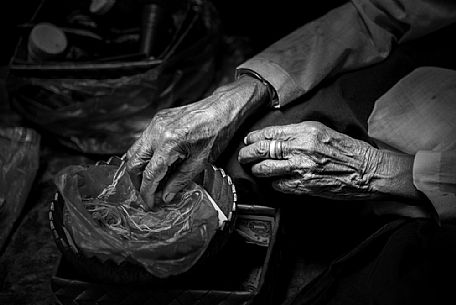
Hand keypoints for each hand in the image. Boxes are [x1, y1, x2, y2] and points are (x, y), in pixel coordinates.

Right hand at [126, 75, 268, 207]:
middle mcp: (156, 132)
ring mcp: (154, 124)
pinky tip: (156, 166)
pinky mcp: (156, 120)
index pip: (149, 174)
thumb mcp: (200, 161)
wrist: (220, 109)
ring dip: (139, 170)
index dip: (147, 193)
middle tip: (147, 195)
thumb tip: (165, 196)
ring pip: (134, 151)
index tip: (150, 205)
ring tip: (150, 183)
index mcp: (169, 143)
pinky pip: (142, 142)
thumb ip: (180, 180)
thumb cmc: (215, 133)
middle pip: (133, 163)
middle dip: (137, 182)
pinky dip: (145, 156)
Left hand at [238, 121, 419, 200]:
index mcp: (304, 131)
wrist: (367, 170)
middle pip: (261, 151)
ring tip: (254, 169)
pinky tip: (274, 181)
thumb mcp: (322, 130)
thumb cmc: (347, 149)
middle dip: (246, 154)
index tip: (248, 140)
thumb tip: (274, 136)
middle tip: (243, 156)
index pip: (269, 133)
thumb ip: (298, 132)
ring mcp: (301, 169)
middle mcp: (300, 149)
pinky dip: (274, 183)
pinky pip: (279, 185)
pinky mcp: (304, 186)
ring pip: (265, 170)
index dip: (253, 138)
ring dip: (256, 170)